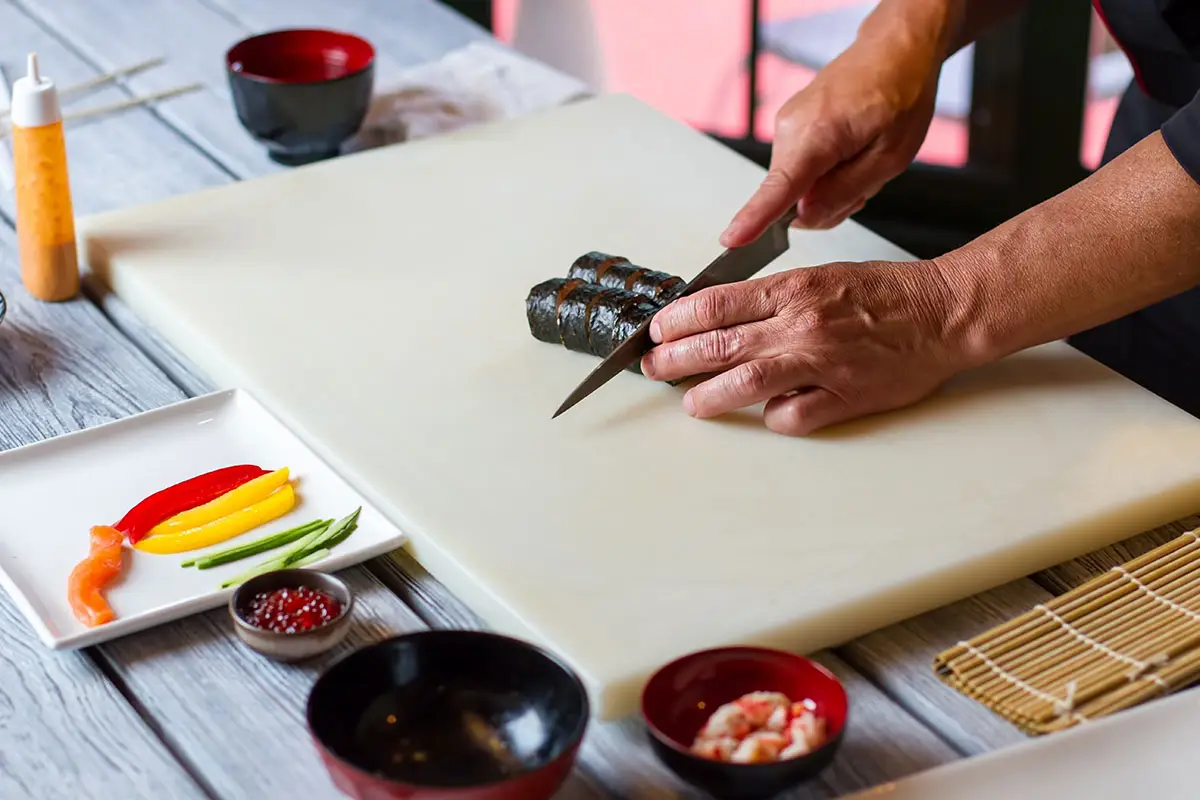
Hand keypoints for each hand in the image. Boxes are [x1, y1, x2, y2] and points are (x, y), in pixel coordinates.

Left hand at [641, 260, 968, 434]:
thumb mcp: (820, 276)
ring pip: (745, 381)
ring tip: (691, 404)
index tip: (656, 332)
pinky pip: (793, 416)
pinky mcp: (846, 396)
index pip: (715, 305)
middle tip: (653, 369)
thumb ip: (771, 299)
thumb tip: (719, 320)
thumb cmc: (884, 293)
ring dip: (709, 395)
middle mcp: (801, 324)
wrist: (943, 312)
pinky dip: (773, 419)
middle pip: (718, 344)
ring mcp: (822, 362)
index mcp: (793, 289)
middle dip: (675, 360)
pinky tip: (765, 415)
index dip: (676, 321)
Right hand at [721, 26, 943, 245]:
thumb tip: (804, 218)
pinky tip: (848, 153)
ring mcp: (787, 126)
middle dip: (827, 204)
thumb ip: (844, 192)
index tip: (732, 240)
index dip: (754, 218)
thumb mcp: (889, 156)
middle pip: (792, 198)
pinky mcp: (790, 127)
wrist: (895, 49)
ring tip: (861, 159)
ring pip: (797, 187)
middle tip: (864, 181)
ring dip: (829, 188)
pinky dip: (824, 173)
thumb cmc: (900, 93)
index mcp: (816, 134)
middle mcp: (790, 128)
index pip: (778, 188)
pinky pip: (800, 169)